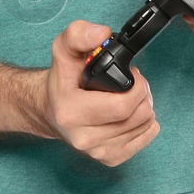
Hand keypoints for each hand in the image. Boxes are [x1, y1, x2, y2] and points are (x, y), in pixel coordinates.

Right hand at [42, 20, 159, 165]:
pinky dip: (145, 126)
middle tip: (134, 83)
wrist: (48, 109)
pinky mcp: (108, 159)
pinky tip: (134, 114)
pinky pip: (142, 142)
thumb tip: (100, 33)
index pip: (122, 106)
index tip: (133, 74)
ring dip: (145, 109)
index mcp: (71, 112)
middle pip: (136, 118)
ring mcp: (96, 152)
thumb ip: (78, 34)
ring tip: (132, 96)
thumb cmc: (61, 81)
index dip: (137, 87)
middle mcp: (83, 137)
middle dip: (144, 95)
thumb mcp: (63, 49)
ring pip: (142, 129)